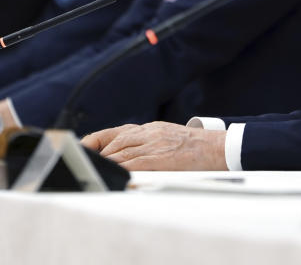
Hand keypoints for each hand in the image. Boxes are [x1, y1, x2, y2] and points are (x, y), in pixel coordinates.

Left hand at [81, 121, 226, 170]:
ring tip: (93, 169)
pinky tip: (111, 172)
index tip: (82, 148)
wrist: (217, 148)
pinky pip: (134, 161)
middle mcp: (149, 133)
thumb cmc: (195, 147)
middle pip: (114, 141)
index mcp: (150, 128)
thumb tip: (125, 156)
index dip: (96, 140)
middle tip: (84, 163)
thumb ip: (147, 143)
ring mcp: (154, 144)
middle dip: (97, 154)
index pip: (115, 132)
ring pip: (121, 150)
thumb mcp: (167, 137)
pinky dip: (119, 167)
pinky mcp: (160, 157)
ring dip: (105, 161)